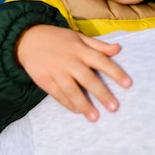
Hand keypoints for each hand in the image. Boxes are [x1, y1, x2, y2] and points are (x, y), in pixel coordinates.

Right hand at [16, 25, 131, 121]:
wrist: (27, 39)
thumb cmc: (57, 38)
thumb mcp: (78, 37)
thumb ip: (98, 45)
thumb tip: (118, 49)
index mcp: (80, 49)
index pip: (101, 61)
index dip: (115, 72)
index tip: (127, 84)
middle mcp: (70, 61)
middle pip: (88, 79)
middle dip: (102, 93)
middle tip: (114, 107)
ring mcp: (56, 71)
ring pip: (72, 90)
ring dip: (84, 104)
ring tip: (95, 117)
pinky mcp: (44, 80)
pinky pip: (58, 94)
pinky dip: (67, 103)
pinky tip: (77, 111)